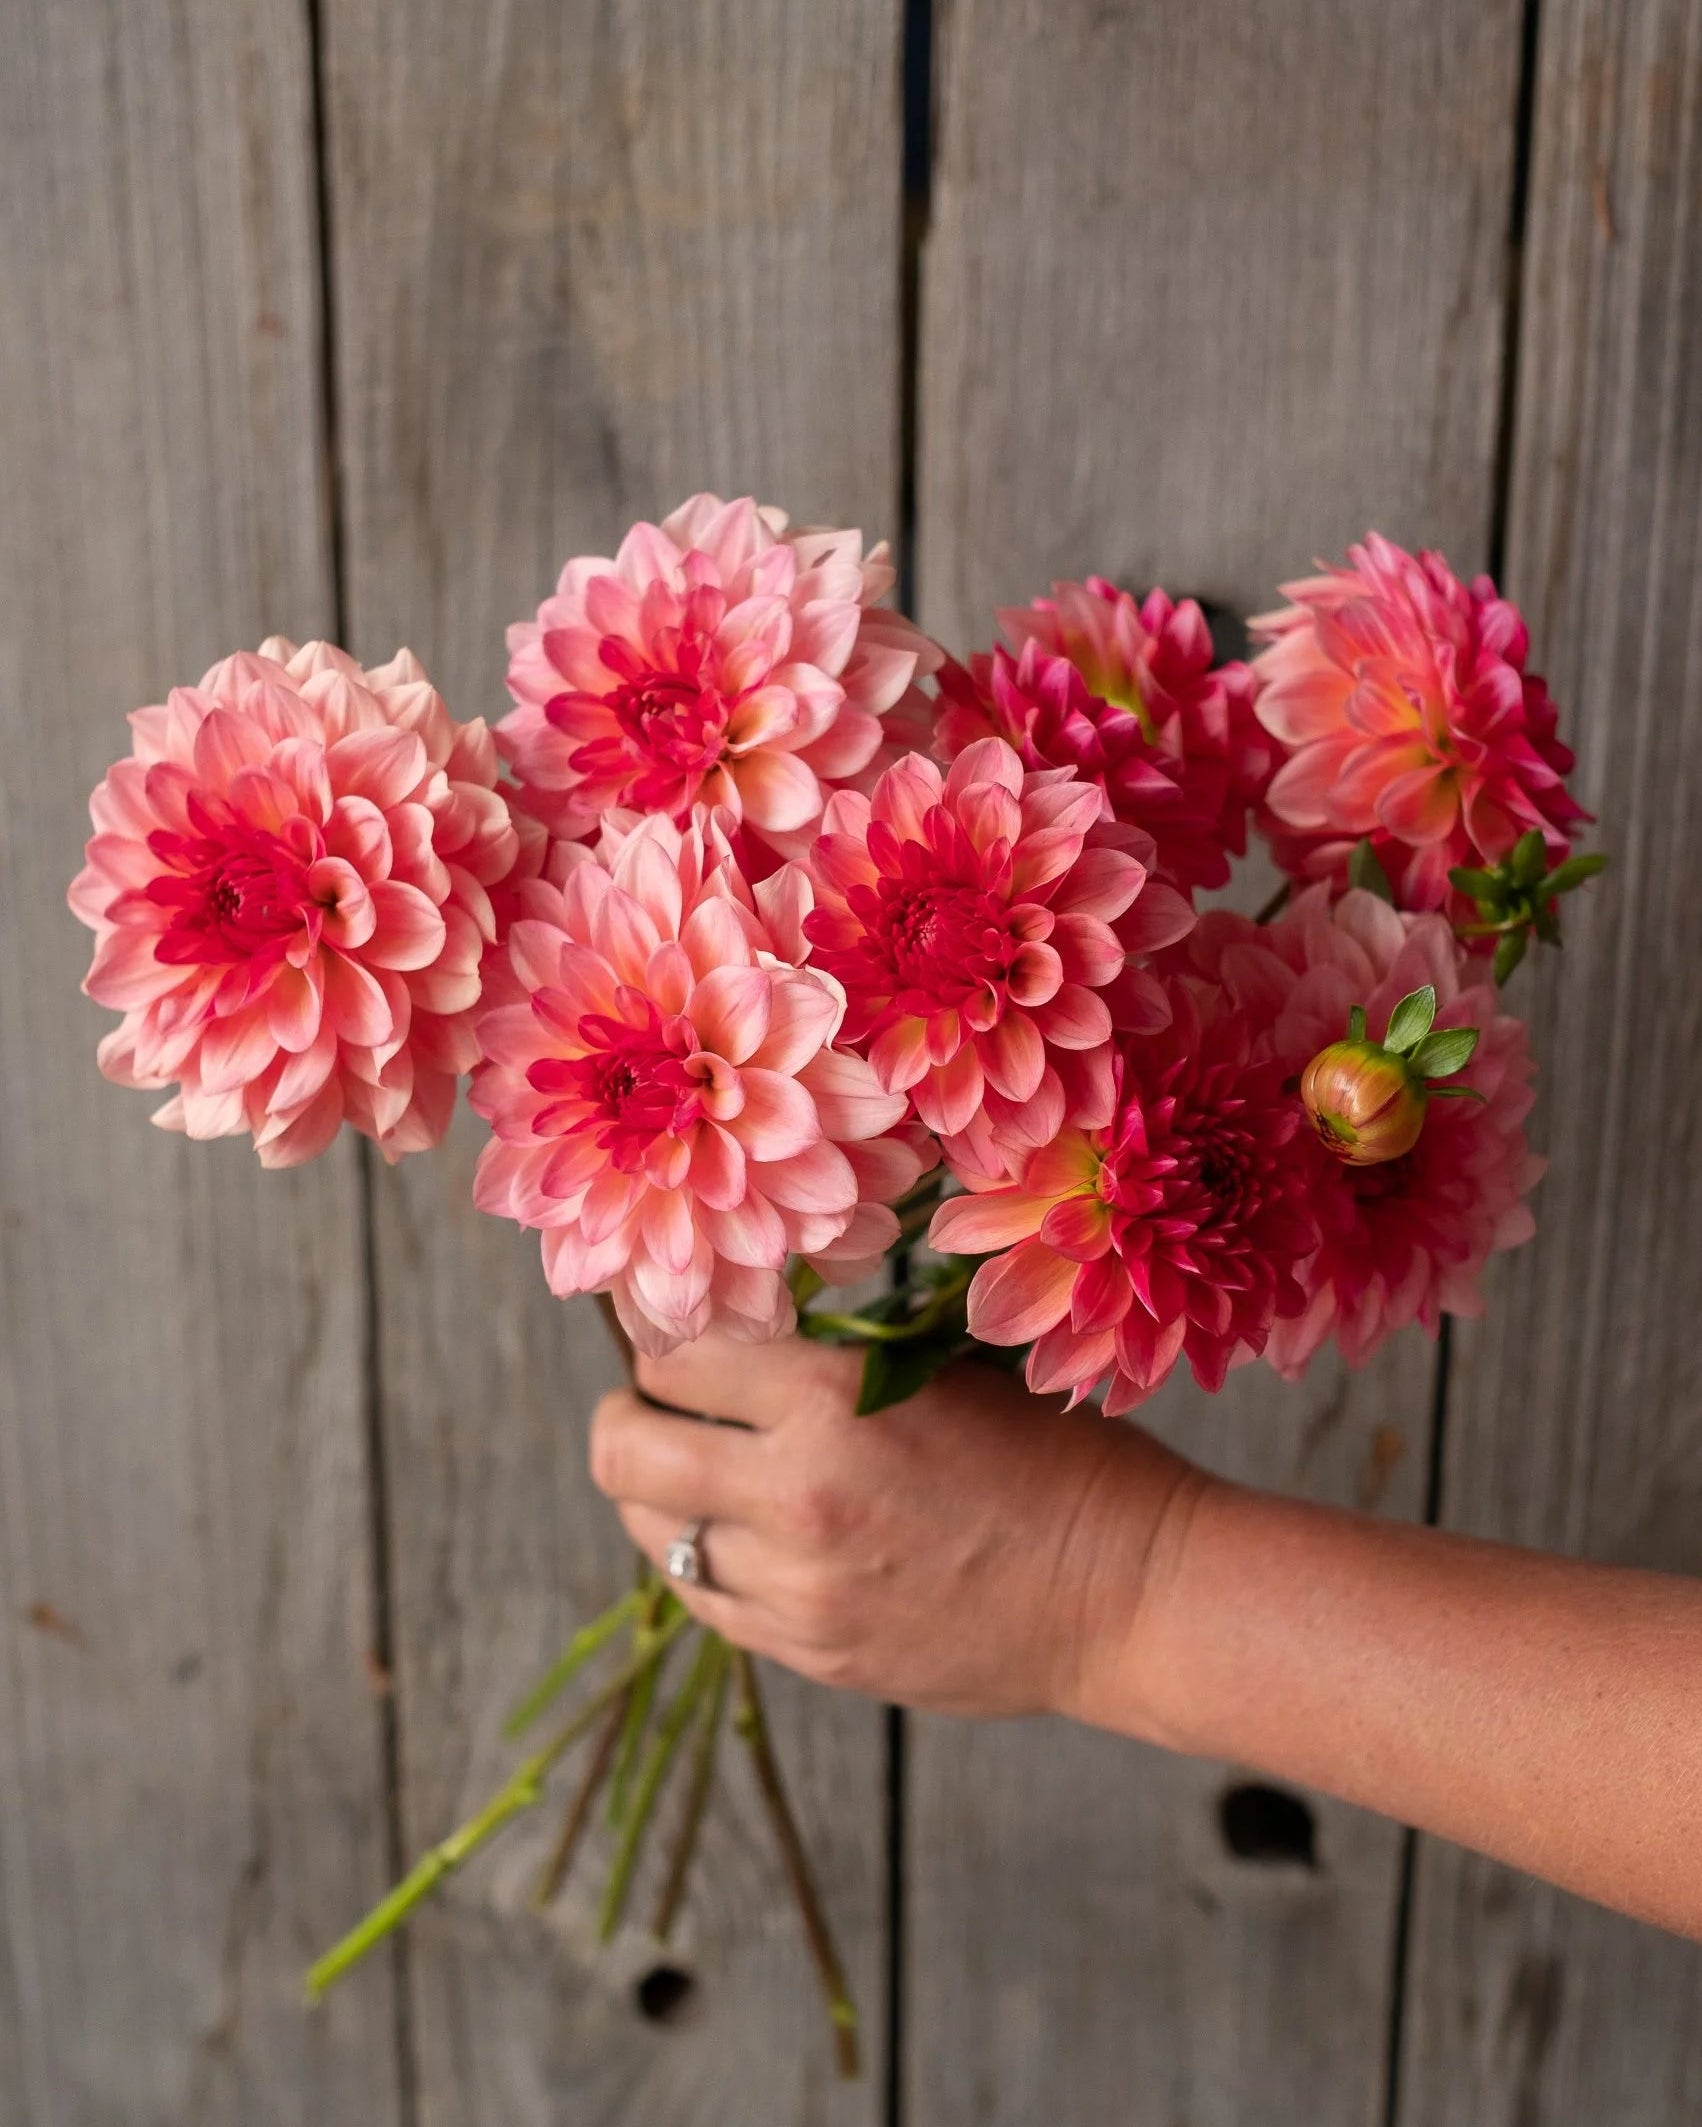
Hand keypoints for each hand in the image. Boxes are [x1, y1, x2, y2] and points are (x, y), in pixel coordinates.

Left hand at [589, 1331, 1200, 1719]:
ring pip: (654, 1534)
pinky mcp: (812, 1655)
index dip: (662, 1337)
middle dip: (623, 1418)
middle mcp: (796, 1495)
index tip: (668, 1334)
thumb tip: (723, 1335)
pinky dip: (706, 1562)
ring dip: (660, 1495)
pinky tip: (743, 1539)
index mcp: (832, 1401)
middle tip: (647, 1406)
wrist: (1127, 1591)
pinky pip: (707, 1602)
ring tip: (697, 1473)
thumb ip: (826, 1357)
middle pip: (624, 1451)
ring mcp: (798, 1589)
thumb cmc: (1052, 1460)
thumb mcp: (939, 1369)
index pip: (673, 1355)